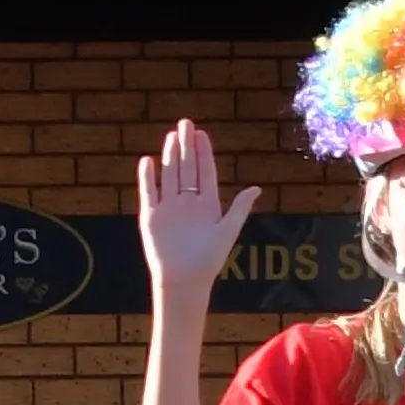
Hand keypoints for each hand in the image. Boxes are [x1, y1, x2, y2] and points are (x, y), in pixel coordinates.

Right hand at [137, 119, 259, 295]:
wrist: (184, 281)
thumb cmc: (208, 260)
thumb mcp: (228, 231)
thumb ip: (239, 208)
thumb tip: (257, 188)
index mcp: (207, 204)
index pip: (205, 172)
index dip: (203, 153)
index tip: (201, 134)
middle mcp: (187, 202)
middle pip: (186, 168)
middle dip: (186, 146)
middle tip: (185, 123)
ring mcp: (168, 208)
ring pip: (169, 175)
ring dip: (170, 156)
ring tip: (171, 136)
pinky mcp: (151, 217)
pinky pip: (149, 193)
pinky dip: (148, 178)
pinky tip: (148, 161)